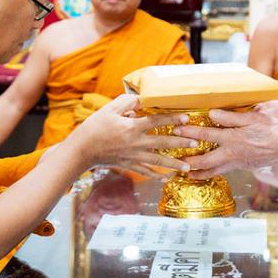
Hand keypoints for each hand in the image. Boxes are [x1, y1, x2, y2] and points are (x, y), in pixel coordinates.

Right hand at [66, 95, 194, 177]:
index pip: (157, 122)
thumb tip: (141, 99)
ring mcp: (133, 156)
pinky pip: (145, 171)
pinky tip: (166, 179)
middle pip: (163, 143)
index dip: (173, 119)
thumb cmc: (94, 127)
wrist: (80, 151)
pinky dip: (156, 175)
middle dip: (181, 143)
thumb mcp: (109, 109)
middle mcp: (136, 143)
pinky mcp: (128, 165)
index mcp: (133, 127)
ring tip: (188, 167)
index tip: (187, 118)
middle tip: (196, 143)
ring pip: (158, 161)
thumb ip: (127, 102)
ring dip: (174, 164)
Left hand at [175, 109, 277, 178]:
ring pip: (212, 172)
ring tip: (184, 174)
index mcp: (232, 139)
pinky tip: (205, 172)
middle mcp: (231, 154)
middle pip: (204, 162)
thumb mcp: (252, 118)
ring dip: (197, 173)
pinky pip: (221, 172)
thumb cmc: (271, 129)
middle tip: (173, 160)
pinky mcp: (241, 167)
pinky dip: (210, 173)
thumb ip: (231, 117)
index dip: (188, 132)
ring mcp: (236, 163)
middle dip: (187, 161)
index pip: (205, 135)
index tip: (175, 130)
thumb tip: (212, 114)